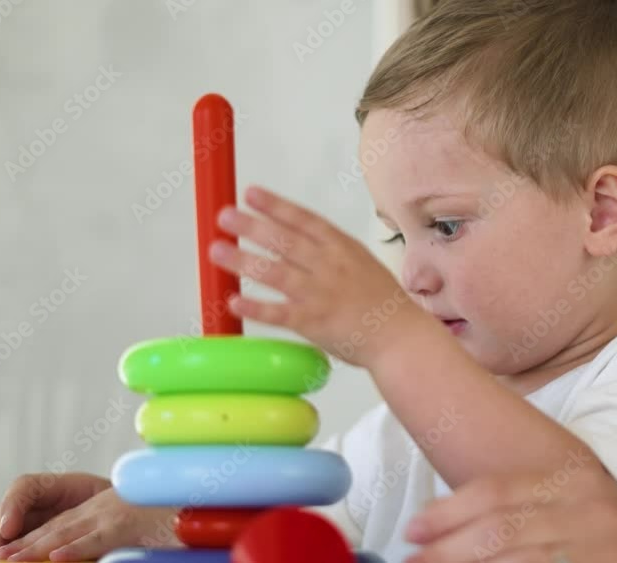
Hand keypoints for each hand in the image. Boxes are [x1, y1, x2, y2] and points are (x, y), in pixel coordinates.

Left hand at [0, 474, 178, 561]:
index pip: (64, 522)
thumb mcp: (141, 522)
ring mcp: (116, 514)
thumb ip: (119, 532)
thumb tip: (111, 543)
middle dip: (27, 543)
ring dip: (37, 548)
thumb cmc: (177, 512)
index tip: (13, 548)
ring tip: (10, 560)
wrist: (201, 497)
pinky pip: (96, 540)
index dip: (37, 535)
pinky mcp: (128, 525)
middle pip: (59, 528)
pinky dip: (75, 548)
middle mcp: (107, 506)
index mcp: (108, 505)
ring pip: (68, 534)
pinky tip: (55, 558)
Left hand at [209, 185, 430, 367]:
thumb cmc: (382, 301)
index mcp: (342, 247)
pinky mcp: (312, 323)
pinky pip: (276, 313)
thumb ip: (329, 251)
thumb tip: (293, 238)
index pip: (303, 220)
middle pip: (283, 241)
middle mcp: (328, 266)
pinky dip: (253, 308)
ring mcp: (319, 294)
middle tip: (224, 215)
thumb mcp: (361, 262)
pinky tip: (233, 301)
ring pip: (273, 273)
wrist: (400, 336)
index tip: (250, 193)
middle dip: (250, 226)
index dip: (275, 205)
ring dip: (242, 260)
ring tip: (217, 250)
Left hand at [404, 468, 616, 562]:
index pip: (496, 491)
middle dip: (445, 551)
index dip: (448, 511)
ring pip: (517, 562)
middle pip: (499, 531)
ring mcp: (600, 548)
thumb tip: (458, 521)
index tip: (413, 531)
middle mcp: (586, 509)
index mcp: (572, 479)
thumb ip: (528, 504)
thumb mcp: (579, 501)